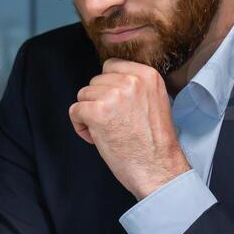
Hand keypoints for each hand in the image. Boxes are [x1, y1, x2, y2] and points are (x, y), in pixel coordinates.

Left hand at [68, 59, 190, 198]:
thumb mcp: (155, 101)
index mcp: (147, 75)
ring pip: (83, 95)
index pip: (111, 66)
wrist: (158, 168)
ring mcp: (113, 96)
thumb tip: (110, 82)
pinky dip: (80, 126)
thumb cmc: (155, 142)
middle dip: (98, 101)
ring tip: (106, 131)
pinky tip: (96, 138)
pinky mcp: (97, 112)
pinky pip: (75, 111)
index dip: (108, 87)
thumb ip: (135, 87)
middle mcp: (130, 81)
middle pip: (95, 81)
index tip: (115, 106)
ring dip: (89, 114)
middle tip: (112, 122)